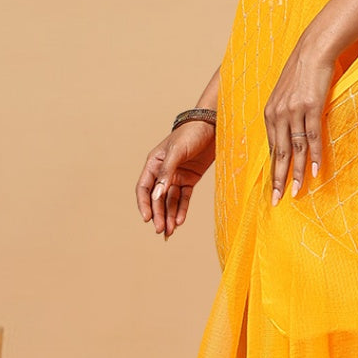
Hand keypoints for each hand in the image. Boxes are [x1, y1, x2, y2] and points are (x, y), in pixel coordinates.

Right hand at [135, 119, 216, 237]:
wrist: (213, 125)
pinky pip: (184, 197)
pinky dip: (181, 209)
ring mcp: (177, 176)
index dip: (144, 204)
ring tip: (169, 232)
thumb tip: (156, 196)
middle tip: (161, 230)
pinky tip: (180, 220)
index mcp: (154, 164)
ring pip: (170, 200)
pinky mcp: (190, 179)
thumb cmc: (191, 133)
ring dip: (169, 215)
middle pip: (158, 198)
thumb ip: (166, 173)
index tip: (147, 219)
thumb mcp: (177, 152)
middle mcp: (163, 172)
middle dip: (158, 214)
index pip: (144, 188)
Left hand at [263, 33, 335, 204]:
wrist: (313, 49)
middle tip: (277, 200)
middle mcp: (278, 114)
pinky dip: (314, 155)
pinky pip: (312, 136)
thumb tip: (290, 132)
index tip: (275, 188)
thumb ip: (285, 113)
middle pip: (280, 153)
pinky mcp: (312, 106)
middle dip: (278, 179)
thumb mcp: (286, 94)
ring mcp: (295, 111)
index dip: (274, 169)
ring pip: (295, 149)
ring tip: (297, 192)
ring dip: (297, 173)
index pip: (272, 148)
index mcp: (270, 113)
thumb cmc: (302, 71)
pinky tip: (315, 171)